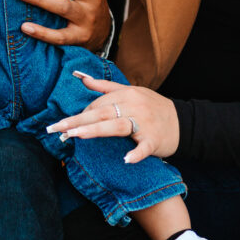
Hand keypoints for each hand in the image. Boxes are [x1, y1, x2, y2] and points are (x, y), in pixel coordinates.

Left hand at [45, 73, 179, 162]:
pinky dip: (136, 153)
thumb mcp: (131, 92)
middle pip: (102, 113)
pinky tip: (126, 159)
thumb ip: (106, 87)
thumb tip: (83, 79)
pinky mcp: (154, 140)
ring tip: (77, 136)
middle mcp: (135, 106)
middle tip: (57, 128)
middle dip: (78, 120)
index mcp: (127, 94)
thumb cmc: (152, 107)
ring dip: (96, 130)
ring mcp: (145, 123)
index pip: (98, 104)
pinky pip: (144, 147)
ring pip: (117, 126)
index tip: (62, 124)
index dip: (80, 114)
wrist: (182, 122)